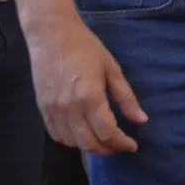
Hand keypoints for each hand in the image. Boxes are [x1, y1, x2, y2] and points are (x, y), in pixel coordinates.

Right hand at [29, 17, 147, 155]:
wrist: (52, 34)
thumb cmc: (85, 47)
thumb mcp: (112, 69)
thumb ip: (126, 98)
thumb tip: (142, 120)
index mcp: (90, 97)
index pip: (107, 132)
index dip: (122, 143)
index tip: (132, 145)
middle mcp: (70, 109)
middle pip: (89, 144)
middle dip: (108, 150)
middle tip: (119, 146)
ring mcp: (53, 111)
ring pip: (72, 143)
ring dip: (90, 147)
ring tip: (103, 141)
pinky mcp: (42, 110)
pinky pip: (56, 135)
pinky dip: (71, 141)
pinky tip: (82, 135)